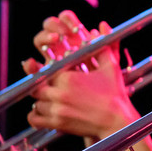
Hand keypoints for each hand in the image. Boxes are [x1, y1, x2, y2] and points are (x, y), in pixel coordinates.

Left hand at [22, 11, 137, 141]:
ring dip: (40, 100)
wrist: (117, 122)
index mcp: (68, 77)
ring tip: (50, 99)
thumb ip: (103, 45)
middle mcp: (59, 92)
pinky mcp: (58, 124)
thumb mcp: (110, 67)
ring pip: (35, 102)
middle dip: (42, 85)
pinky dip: (34, 116)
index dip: (47, 70)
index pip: (46, 70)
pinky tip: (43, 112)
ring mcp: (57, 109)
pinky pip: (34, 119)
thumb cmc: (115, 94)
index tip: (52, 73)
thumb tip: (101, 26)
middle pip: (37, 86)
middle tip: (50, 86)